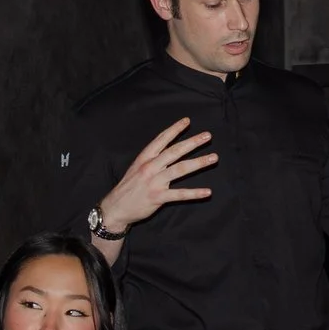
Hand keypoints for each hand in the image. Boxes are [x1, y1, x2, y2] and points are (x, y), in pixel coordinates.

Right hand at [98, 118, 217, 232]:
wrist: (115, 208)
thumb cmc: (129, 187)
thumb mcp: (137, 167)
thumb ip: (153, 159)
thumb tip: (170, 150)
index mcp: (145, 158)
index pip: (161, 139)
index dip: (175, 129)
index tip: (187, 121)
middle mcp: (150, 167)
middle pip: (175, 151)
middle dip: (192, 142)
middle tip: (207, 136)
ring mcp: (154, 182)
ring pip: (180, 169)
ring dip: (199, 163)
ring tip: (213, 157)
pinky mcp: (158, 197)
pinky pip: (179, 194)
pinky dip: (194, 193)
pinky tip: (207, 191)